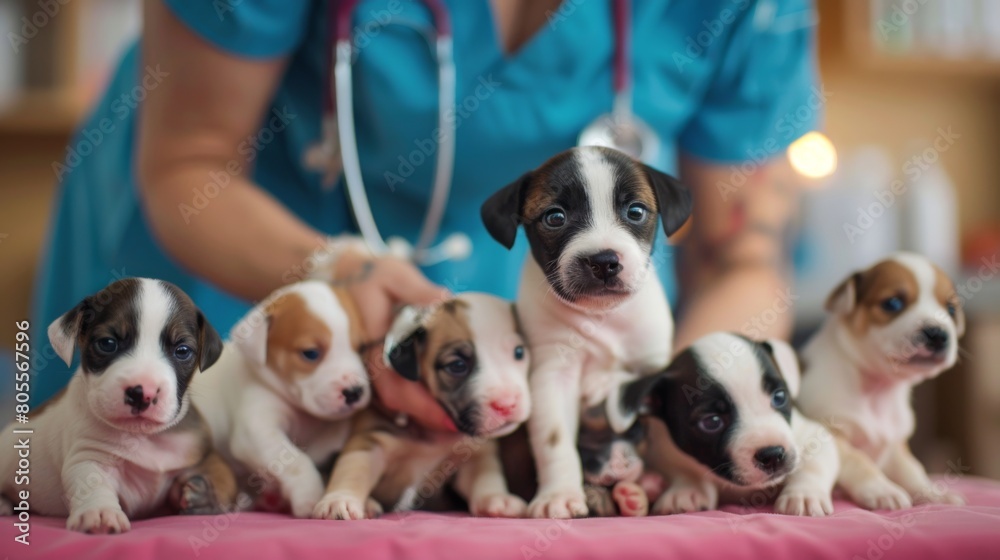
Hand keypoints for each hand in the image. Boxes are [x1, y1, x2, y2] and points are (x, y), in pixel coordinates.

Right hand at [333, 249, 455, 431]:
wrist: (348, 276)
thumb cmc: (374, 276)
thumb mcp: (394, 275)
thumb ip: (418, 290)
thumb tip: (443, 299)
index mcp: (374, 345)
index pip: (397, 386)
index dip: (423, 406)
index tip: (451, 418)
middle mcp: (371, 363)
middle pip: (398, 402)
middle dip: (430, 418)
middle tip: (465, 427)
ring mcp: (373, 368)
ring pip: (397, 404)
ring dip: (426, 415)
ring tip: (459, 423)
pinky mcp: (379, 368)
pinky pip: (398, 394)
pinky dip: (420, 404)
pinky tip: (446, 408)